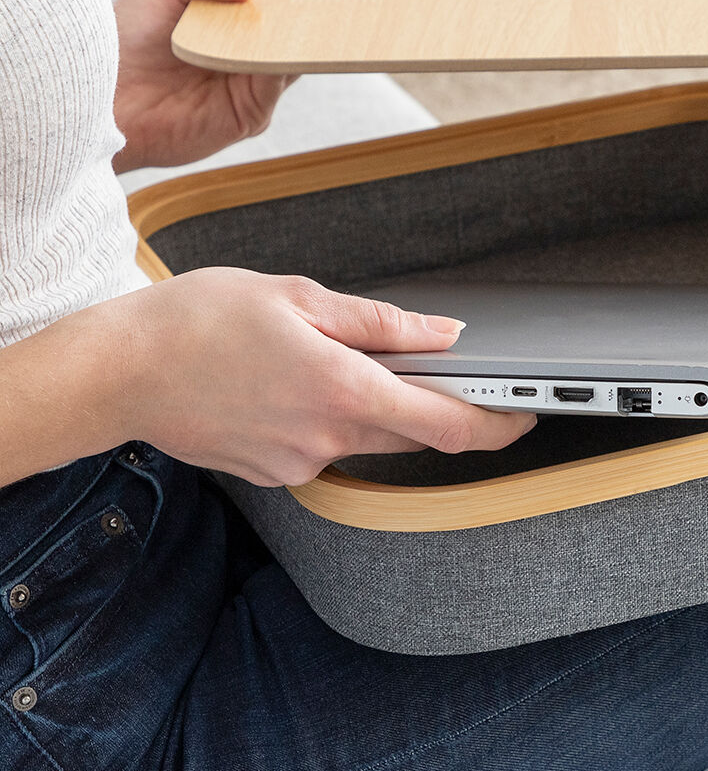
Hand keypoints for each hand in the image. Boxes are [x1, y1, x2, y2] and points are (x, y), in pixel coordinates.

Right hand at [90, 268, 536, 486]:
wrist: (118, 372)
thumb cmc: (197, 322)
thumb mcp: (300, 299)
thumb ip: (382, 324)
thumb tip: (443, 334)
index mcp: (343, 391)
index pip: (448, 426)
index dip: (498, 424)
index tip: (526, 413)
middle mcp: (326, 438)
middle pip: (413, 432)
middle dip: (436, 404)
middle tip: (440, 366)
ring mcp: (298, 462)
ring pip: (369, 436)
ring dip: (376, 404)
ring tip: (333, 355)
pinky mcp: (274, 472)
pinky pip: (327, 444)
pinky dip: (333, 415)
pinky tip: (296, 381)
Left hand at [112, 0, 293, 172]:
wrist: (95, 96)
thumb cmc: (122, 44)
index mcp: (230, 31)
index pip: (273, 10)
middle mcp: (246, 62)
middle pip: (290, 35)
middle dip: (303, 11)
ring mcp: (251, 90)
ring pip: (290, 57)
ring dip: (297, 34)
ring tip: (304, 5)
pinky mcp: (249, 115)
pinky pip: (275, 82)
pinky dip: (282, 59)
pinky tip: (279, 38)